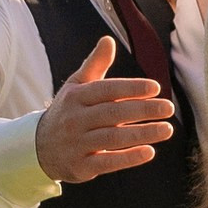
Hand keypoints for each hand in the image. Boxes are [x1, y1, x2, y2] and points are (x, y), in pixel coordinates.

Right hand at [35, 35, 175, 182]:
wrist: (38, 148)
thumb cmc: (67, 112)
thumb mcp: (76, 86)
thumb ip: (95, 64)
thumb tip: (108, 40)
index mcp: (76, 97)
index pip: (106, 90)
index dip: (131, 88)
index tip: (155, 87)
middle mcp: (75, 119)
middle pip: (113, 113)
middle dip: (143, 110)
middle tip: (168, 108)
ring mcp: (77, 144)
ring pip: (113, 138)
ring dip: (142, 134)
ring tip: (166, 129)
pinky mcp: (80, 167)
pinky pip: (108, 162)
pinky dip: (129, 158)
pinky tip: (150, 152)